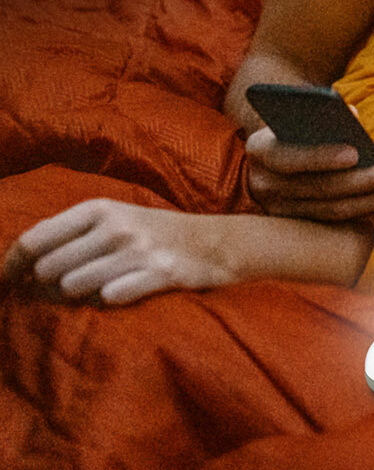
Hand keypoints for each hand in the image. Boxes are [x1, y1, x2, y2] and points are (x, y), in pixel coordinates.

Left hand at [2, 199, 231, 305]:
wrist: (215, 243)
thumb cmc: (154, 233)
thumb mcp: (114, 218)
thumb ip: (70, 231)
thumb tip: (21, 256)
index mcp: (99, 208)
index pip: (34, 239)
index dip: (10, 266)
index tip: (2, 284)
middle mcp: (116, 225)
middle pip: (47, 269)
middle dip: (47, 286)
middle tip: (64, 289)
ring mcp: (138, 250)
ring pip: (74, 287)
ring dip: (79, 296)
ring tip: (97, 289)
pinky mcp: (159, 274)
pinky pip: (111, 298)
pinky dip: (110, 300)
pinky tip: (124, 293)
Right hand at [245, 121, 373, 221]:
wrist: (274, 148)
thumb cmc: (296, 123)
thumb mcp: (300, 114)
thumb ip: (322, 115)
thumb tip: (352, 116)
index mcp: (259, 149)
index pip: (287, 157)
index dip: (320, 157)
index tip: (355, 153)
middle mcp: (264, 185)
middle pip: (320, 188)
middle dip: (367, 179)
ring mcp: (280, 210)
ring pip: (333, 209)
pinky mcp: (298, 224)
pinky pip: (337, 219)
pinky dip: (368, 207)